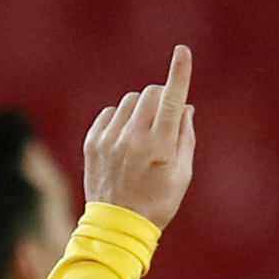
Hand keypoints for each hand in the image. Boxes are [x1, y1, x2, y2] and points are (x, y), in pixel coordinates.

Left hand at [84, 44, 197, 229]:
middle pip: (150, 94)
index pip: (171, 100)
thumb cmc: (158, 203)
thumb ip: (185, 138)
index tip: (182, 52)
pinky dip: (121, 119)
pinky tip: (125, 141)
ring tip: (143, 136)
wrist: (117, 226)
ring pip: (130, 102)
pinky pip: (110, 113)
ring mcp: (110, 139)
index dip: (179, 73)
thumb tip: (184, 107)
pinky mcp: (93, 141)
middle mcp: (133, 138)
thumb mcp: (182, 176)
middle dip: (162, 97)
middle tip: (165, 116)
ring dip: (141, 110)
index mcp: (160, 147)